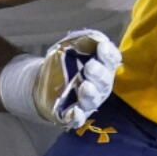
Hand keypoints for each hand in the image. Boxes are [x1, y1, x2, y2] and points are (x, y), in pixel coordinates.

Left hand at [0, 29, 120, 128]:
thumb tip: (98, 39)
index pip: (112, 60)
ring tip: (85, 86)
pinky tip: (74, 111)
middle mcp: (100, 84)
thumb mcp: (72, 44)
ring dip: (90, 94)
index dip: (109, 54)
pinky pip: (79, 118)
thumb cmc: (65, 60)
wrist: (44, 81)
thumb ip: (84, 39)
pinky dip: (77, 116)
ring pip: (94, 99)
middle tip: (90, 67)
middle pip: (105, 81)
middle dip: (99, 74)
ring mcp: (88, 100)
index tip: (102, 47)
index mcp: (103, 65)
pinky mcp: (74, 113)